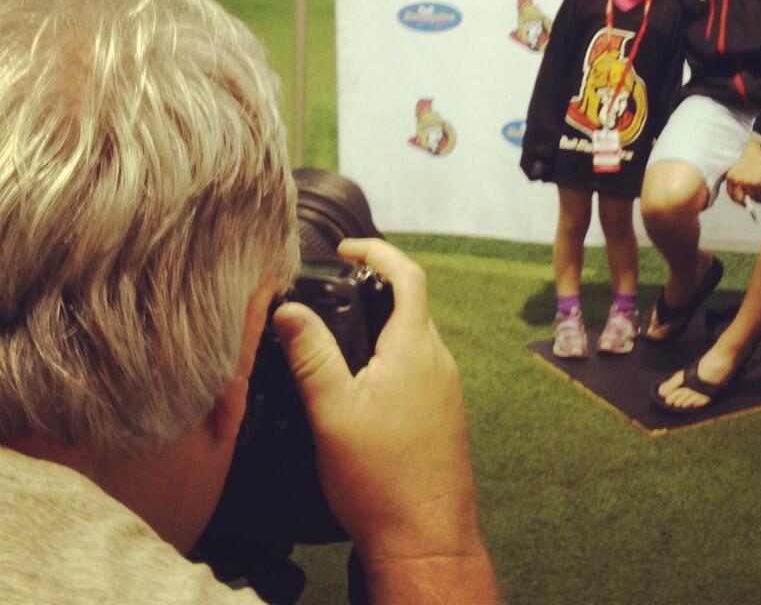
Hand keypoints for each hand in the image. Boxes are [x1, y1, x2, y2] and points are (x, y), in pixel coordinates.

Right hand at [274, 238, 497, 600]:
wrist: (426, 538)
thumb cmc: (379, 478)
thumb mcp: (332, 411)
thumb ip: (311, 355)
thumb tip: (288, 309)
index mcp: (415, 349)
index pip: (408, 276)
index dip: (379, 252)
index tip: (348, 247)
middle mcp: (438, 361)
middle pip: (413, 303)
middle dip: (377, 286)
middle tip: (337, 287)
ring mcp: (446, 387)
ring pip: (416, 335)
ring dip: (384, 322)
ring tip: (342, 332)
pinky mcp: (445, 411)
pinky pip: (420, 364)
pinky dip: (393, 353)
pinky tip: (364, 380)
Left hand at [724, 139, 760, 204]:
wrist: (759, 146)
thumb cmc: (750, 153)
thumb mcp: (738, 165)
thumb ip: (738, 176)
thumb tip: (742, 190)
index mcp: (730, 175)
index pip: (730, 193)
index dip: (736, 198)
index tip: (741, 200)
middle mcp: (736, 180)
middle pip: (737, 199)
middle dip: (744, 202)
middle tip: (750, 203)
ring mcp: (745, 182)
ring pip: (751, 198)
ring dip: (756, 199)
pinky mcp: (756, 183)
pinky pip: (759, 195)